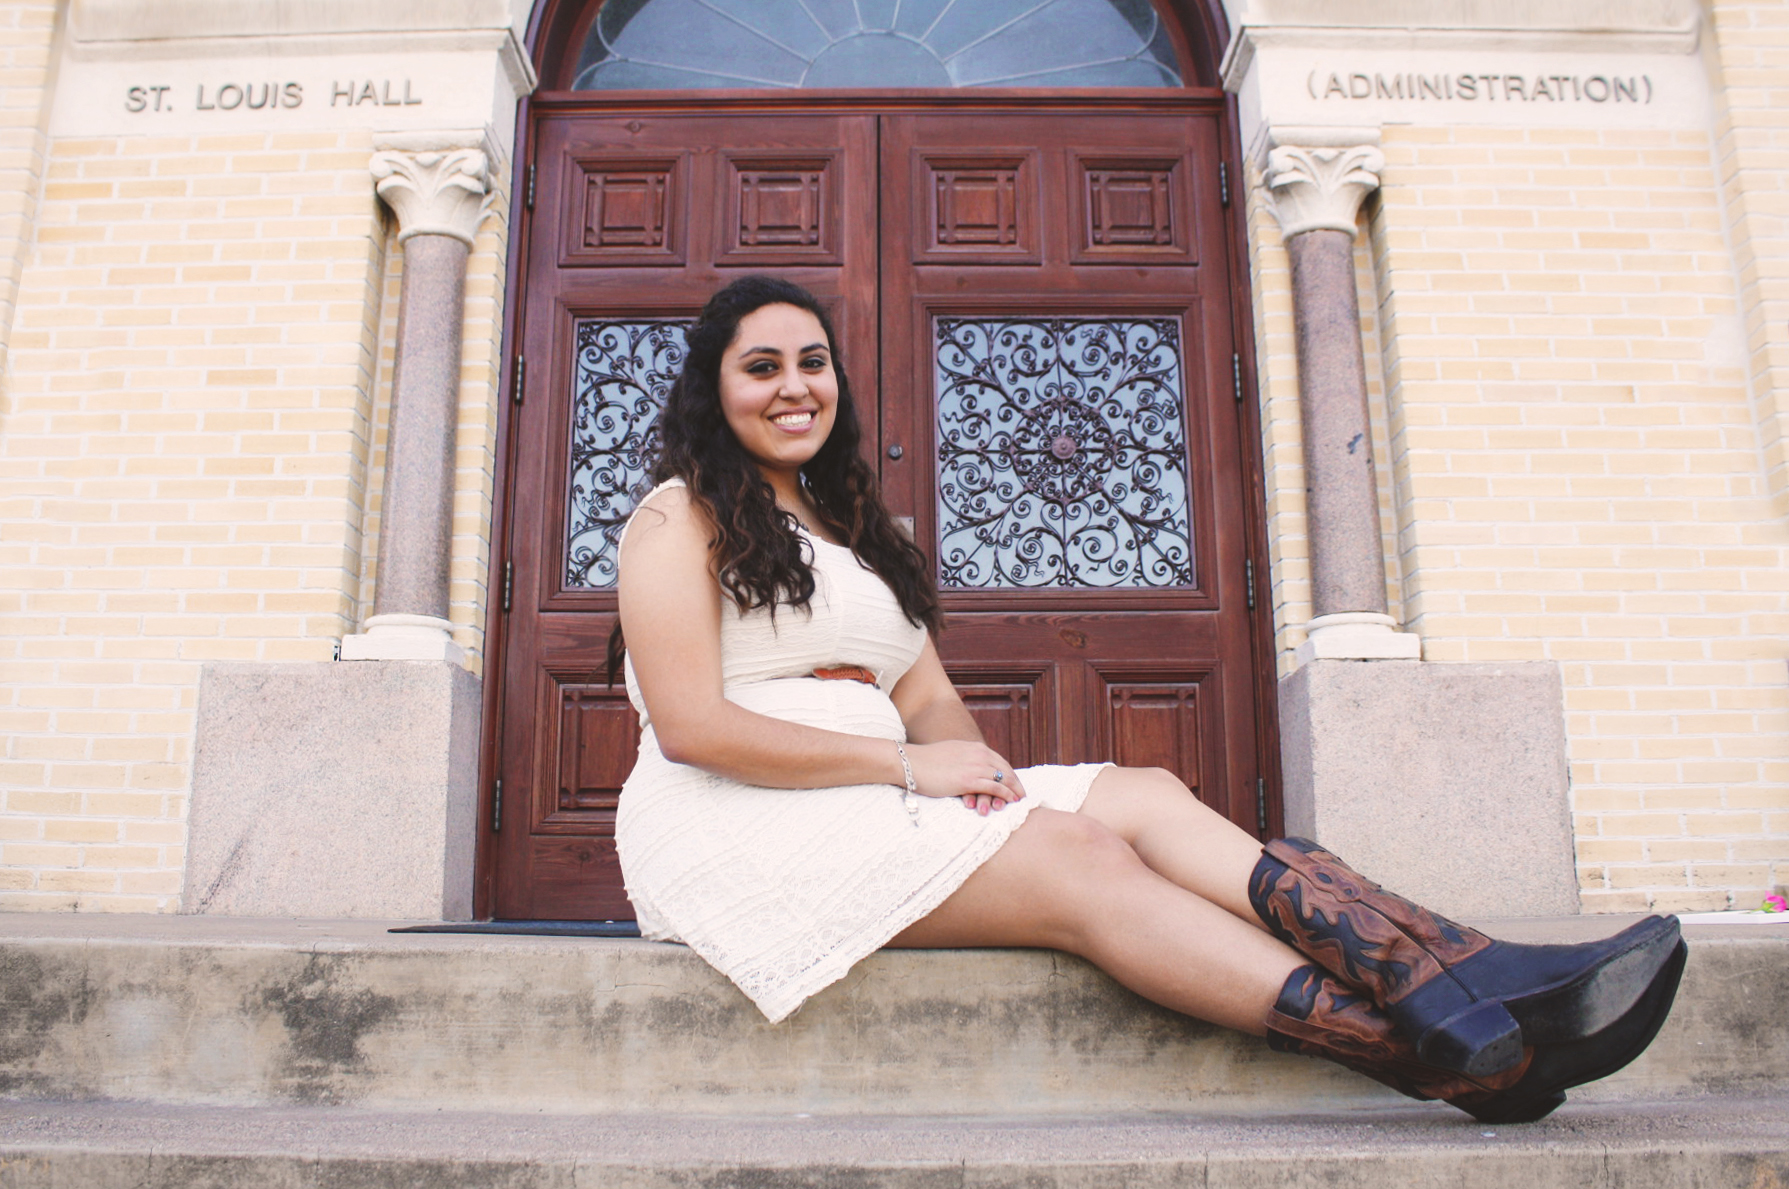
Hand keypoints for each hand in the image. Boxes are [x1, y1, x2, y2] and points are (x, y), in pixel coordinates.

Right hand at [901, 740, 1025, 815]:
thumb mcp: (950, 754)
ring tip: (1019, 799)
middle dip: (1015, 781)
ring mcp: (974, 766)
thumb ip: (962, 759)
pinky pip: (995, 787)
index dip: (1008, 772)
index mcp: (974, 747)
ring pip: (1003, 778)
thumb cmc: (924, 762)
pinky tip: (1011, 800)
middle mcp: (978, 754)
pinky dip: (1006, 794)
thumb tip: (966, 768)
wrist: (909, 763)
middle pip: (1005, 768)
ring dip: (1014, 789)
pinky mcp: (968, 780)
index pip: (998, 760)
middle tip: (1022, 793)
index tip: (1014, 782)